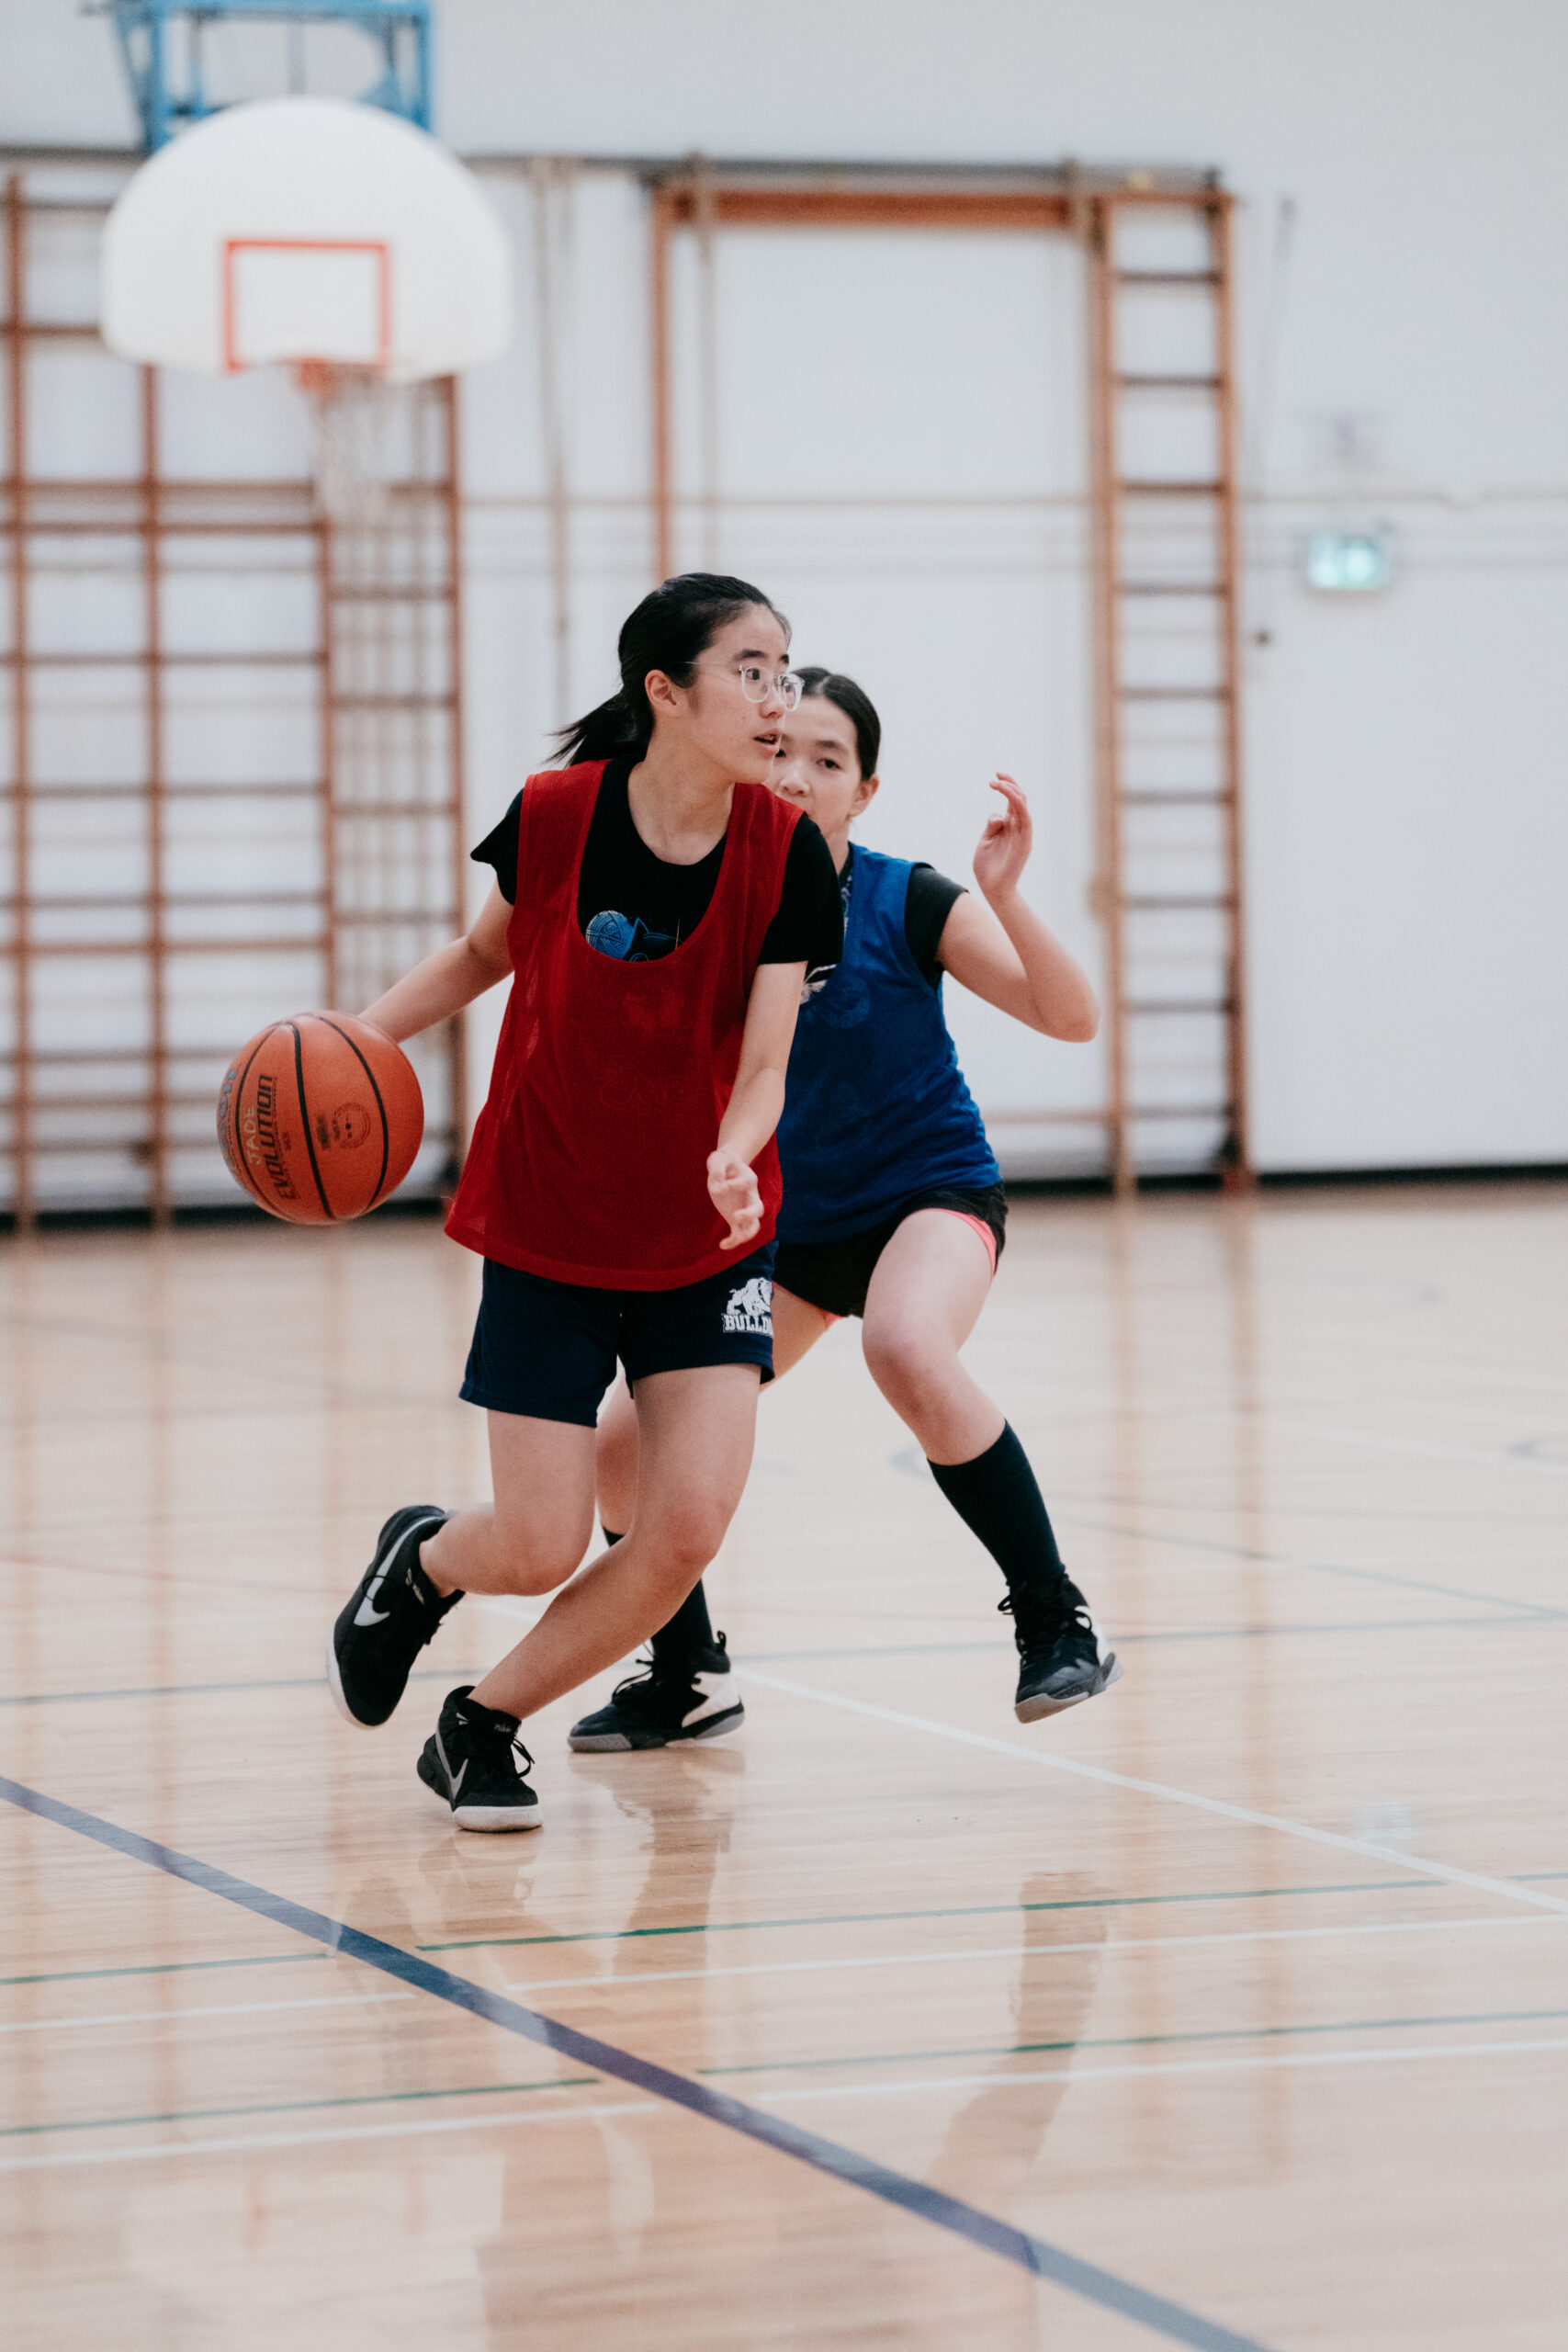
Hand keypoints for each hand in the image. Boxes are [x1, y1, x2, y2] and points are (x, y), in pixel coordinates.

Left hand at [707, 1148, 762, 1251]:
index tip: (719, 1186)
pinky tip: (722, 1245)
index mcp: (749, 1179)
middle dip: (749, 1215)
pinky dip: (733, 1241)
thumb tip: (718, 1187)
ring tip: (729, 1241)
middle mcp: (751, 1196)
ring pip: (753, 1226)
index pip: (745, 1184)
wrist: (726, 1167)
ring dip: (744, 1235)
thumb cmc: (723, 1162)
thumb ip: (717, 1170)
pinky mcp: (736, 1218)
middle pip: (758, 1209)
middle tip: (735, 1217)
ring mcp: (745, 1208)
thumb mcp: (718, 1160)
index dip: (732, 1186)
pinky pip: (739, 1233)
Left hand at [972, 774, 1032, 902]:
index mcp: (1009, 826)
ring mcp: (1023, 834)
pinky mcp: (1025, 841)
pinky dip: (1018, 804)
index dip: (1006, 785)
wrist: (992, 888)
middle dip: (1009, 782)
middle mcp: (1019, 827)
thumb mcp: (985, 841)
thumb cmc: (988, 867)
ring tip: (996, 783)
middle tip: (995, 774)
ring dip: (1011, 791)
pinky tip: (1008, 795)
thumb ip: (992, 826)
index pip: (1012, 800)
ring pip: (1023, 805)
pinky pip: (1026, 818)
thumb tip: (997, 815)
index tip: (994, 776)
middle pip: (1019, 798)